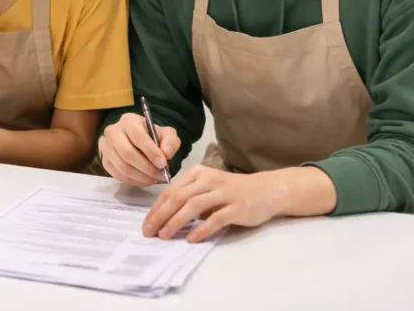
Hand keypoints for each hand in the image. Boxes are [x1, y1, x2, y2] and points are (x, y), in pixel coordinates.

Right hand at [98, 113, 179, 186]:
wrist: (136, 140)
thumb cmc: (152, 136)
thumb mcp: (166, 133)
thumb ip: (170, 141)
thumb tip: (166, 153)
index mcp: (129, 121)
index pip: (137, 137)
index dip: (151, 152)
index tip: (163, 164)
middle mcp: (112, 132)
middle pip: (127, 154)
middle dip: (147, 168)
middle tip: (161, 175)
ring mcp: (106, 147)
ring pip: (123, 167)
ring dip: (141, 177)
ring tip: (155, 179)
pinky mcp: (105, 161)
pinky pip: (118, 175)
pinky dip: (134, 181)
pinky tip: (145, 180)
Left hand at [143, 166, 284, 243]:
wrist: (266, 190)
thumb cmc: (232, 191)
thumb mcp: (207, 188)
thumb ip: (189, 198)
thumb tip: (164, 217)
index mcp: (198, 174)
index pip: (171, 190)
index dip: (156, 208)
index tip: (146, 224)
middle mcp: (209, 180)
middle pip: (178, 197)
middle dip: (160, 216)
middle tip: (149, 232)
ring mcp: (224, 193)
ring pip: (193, 206)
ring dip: (176, 222)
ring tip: (165, 235)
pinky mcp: (237, 207)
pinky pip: (216, 218)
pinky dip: (201, 229)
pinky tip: (191, 239)